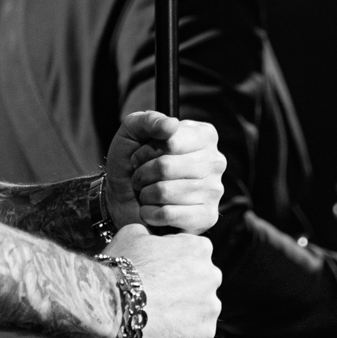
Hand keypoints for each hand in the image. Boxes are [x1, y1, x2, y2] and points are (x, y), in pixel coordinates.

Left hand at [104, 111, 224, 235]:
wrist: (122, 198)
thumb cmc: (131, 162)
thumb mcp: (132, 131)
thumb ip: (149, 120)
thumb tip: (171, 125)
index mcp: (203, 135)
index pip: (170, 142)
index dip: (146, 151)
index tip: (139, 156)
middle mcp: (215, 161)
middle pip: (166, 167)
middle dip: (142, 174)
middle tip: (140, 177)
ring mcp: (214, 191)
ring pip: (165, 192)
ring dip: (145, 194)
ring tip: (146, 193)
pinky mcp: (207, 217)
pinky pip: (168, 215)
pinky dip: (150, 214)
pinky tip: (151, 210)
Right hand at [111, 222, 220, 337]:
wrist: (111, 306)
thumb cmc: (120, 268)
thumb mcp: (133, 233)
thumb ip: (153, 234)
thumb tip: (153, 238)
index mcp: (200, 247)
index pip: (194, 253)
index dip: (173, 262)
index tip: (158, 272)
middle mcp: (212, 274)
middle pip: (201, 281)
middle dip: (183, 286)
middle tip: (158, 294)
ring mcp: (211, 305)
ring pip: (201, 307)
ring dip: (185, 310)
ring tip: (158, 314)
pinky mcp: (205, 332)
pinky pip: (197, 331)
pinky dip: (183, 332)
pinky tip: (162, 328)